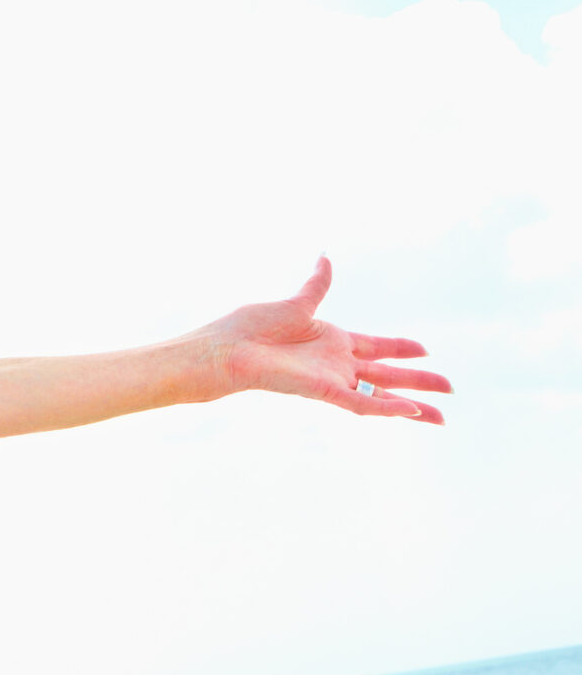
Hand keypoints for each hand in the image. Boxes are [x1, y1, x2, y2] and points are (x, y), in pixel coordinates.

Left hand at [206, 257, 450, 423]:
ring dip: (412, 403)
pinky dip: (386, 407)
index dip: (400, 348)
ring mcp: (331, 379)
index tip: (425, 349)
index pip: (375, 347)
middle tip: (450, 388)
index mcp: (331, 342)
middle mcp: (335, 364)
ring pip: (380, 395)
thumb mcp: (295, 304)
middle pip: (387, 374)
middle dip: (419, 381)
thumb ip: (316, 286)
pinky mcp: (323, 391)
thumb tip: (325, 258)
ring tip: (442, 416)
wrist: (224, 350)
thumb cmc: (249, 328)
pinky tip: (411, 411)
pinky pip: (361, 403)